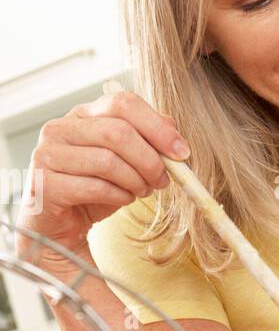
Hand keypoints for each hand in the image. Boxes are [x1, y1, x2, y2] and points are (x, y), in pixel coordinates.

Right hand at [14, 89, 186, 276]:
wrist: (60, 227)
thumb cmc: (93, 190)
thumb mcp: (125, 162)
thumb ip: (146, 140)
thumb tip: (172, 128)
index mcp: (82, 114)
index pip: (123, 103)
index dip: (158, 127)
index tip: (181, 152)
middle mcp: (60, 128)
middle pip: (118, 132)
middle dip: (150, 160)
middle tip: (164, 180)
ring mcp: (47, 154)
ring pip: (108, 161)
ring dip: (136, 181)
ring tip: (142, 191)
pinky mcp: (45, 184)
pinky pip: (95, 187)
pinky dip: (119, 196)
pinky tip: (124, 199)